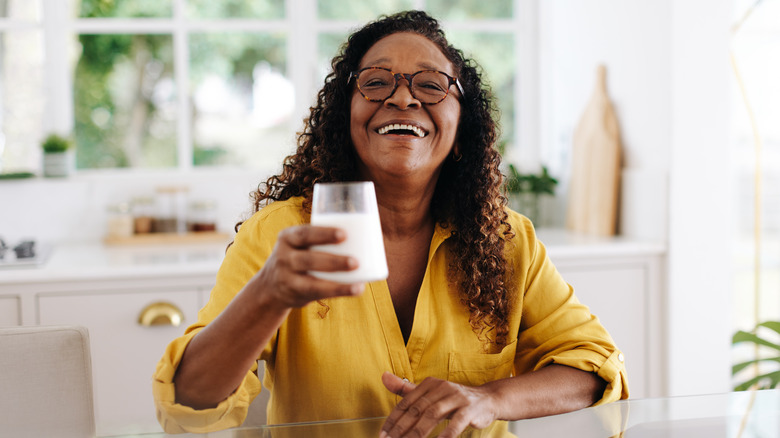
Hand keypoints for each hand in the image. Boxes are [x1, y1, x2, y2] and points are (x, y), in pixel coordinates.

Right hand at [249, 225, 363, 308]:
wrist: (270, 285)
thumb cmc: (298, 257)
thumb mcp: (299, 244)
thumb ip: (321, 238)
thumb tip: (368, 233)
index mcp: (288, 237)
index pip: (304, 234)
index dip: (323, 234)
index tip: (344, 234)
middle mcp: (284, 257)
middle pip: (308, 259)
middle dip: (333, 262)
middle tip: (356, 261)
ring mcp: (287, 278)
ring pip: (312, 282)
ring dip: (337, 283)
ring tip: (358, 283)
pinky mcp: (295, 294)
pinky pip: (316, 294)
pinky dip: (337, 292)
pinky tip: (355, 290)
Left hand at [380, 372, 498, 437]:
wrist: (487, 399)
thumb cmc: (454, 399)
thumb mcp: (430, 393)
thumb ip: (407, 389)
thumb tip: (383, 377)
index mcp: (430, 384)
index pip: (407, 402)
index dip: (394, 419)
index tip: (384, 435)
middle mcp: (442, 388)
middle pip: (417, 409)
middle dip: (402, 428)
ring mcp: (457, 397)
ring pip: (433, 414)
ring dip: (419, 432)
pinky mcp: (470, 409)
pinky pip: (457, 421)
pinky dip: (447, 432)